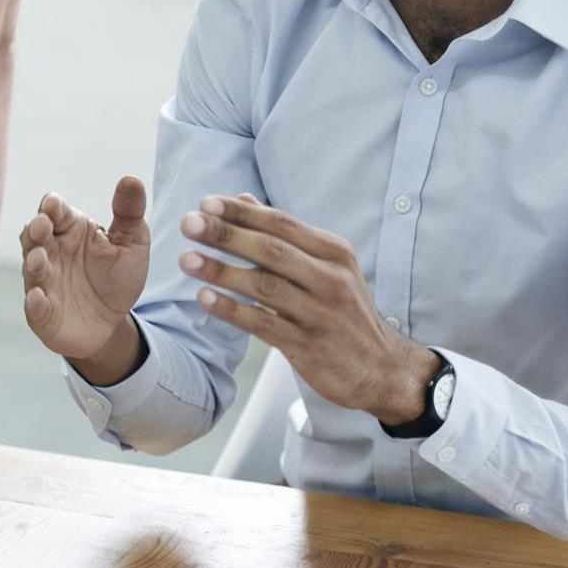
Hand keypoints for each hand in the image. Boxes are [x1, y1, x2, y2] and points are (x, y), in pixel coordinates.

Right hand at [18, 178, 151, 380]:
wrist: (113, 323)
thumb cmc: (117, 277)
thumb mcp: (132, 243)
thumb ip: (129, 212)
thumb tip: (132, 179)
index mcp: (70, 230)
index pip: (55, 210)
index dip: (51, 206)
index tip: (52, 204)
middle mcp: (51, 253)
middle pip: (34, 235)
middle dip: (36, 229)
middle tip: (42, 225)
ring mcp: (43, 282)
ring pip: (31, 268)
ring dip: (33, 262)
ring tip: (40, 259)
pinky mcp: (42, 313)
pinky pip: (34, 307)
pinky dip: (34, 303)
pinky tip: (38, 297)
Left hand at [178, 194, 437, 424]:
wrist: (381, 368)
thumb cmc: (343, 311)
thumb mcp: (326, 266)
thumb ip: (285, 235)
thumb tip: (243, 198)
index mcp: (334, 253)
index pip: (282, 224)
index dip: (243, 213)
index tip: (207, 202)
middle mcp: (330, 279)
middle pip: (271, 250)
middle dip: (226, 234)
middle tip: (189, 223)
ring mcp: (320, 313)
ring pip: (265, 286)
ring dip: (222, 270)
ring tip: (186, 259)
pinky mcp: (308, 346)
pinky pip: (263, 324)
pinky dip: (232, 310)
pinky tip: (204, 298)